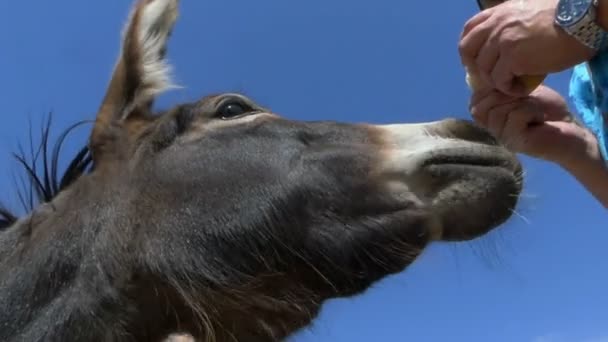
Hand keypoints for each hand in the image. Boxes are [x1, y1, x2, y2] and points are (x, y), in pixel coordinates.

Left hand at [459, 0, 595, 95]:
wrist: (581, 20)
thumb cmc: (562, 17)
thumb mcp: (527, 12)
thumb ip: (509, 24)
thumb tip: (501, 42)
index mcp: (498, 13)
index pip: (469, 31)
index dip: (470, 49)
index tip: (478, 61)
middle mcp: (495, 25)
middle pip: (467, 51)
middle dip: (474, 67)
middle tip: (490, 78)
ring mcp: (502, 42)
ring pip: (484, 70)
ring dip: (496, 82)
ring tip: (513, 85)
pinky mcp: (512, 58)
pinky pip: (500, 81)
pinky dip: (509, 89)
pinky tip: (522, 89)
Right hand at [469, 85, 599, 166]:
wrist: (570, 129)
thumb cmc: (546, 110)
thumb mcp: (521, 92)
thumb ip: (502, 88)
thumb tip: (486, 76)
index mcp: (490, 118)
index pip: (474, 101)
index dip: (491, 89)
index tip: (513, 89)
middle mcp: (492, 129)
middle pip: (482, 106)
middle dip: (506, 95)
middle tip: (526, 100)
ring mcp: (502, 137)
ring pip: (499, 110)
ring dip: (522, 103)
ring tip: (534, 110)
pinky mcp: (516, 142)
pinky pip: (515, 115)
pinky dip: (531, 110)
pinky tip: (540, 118)